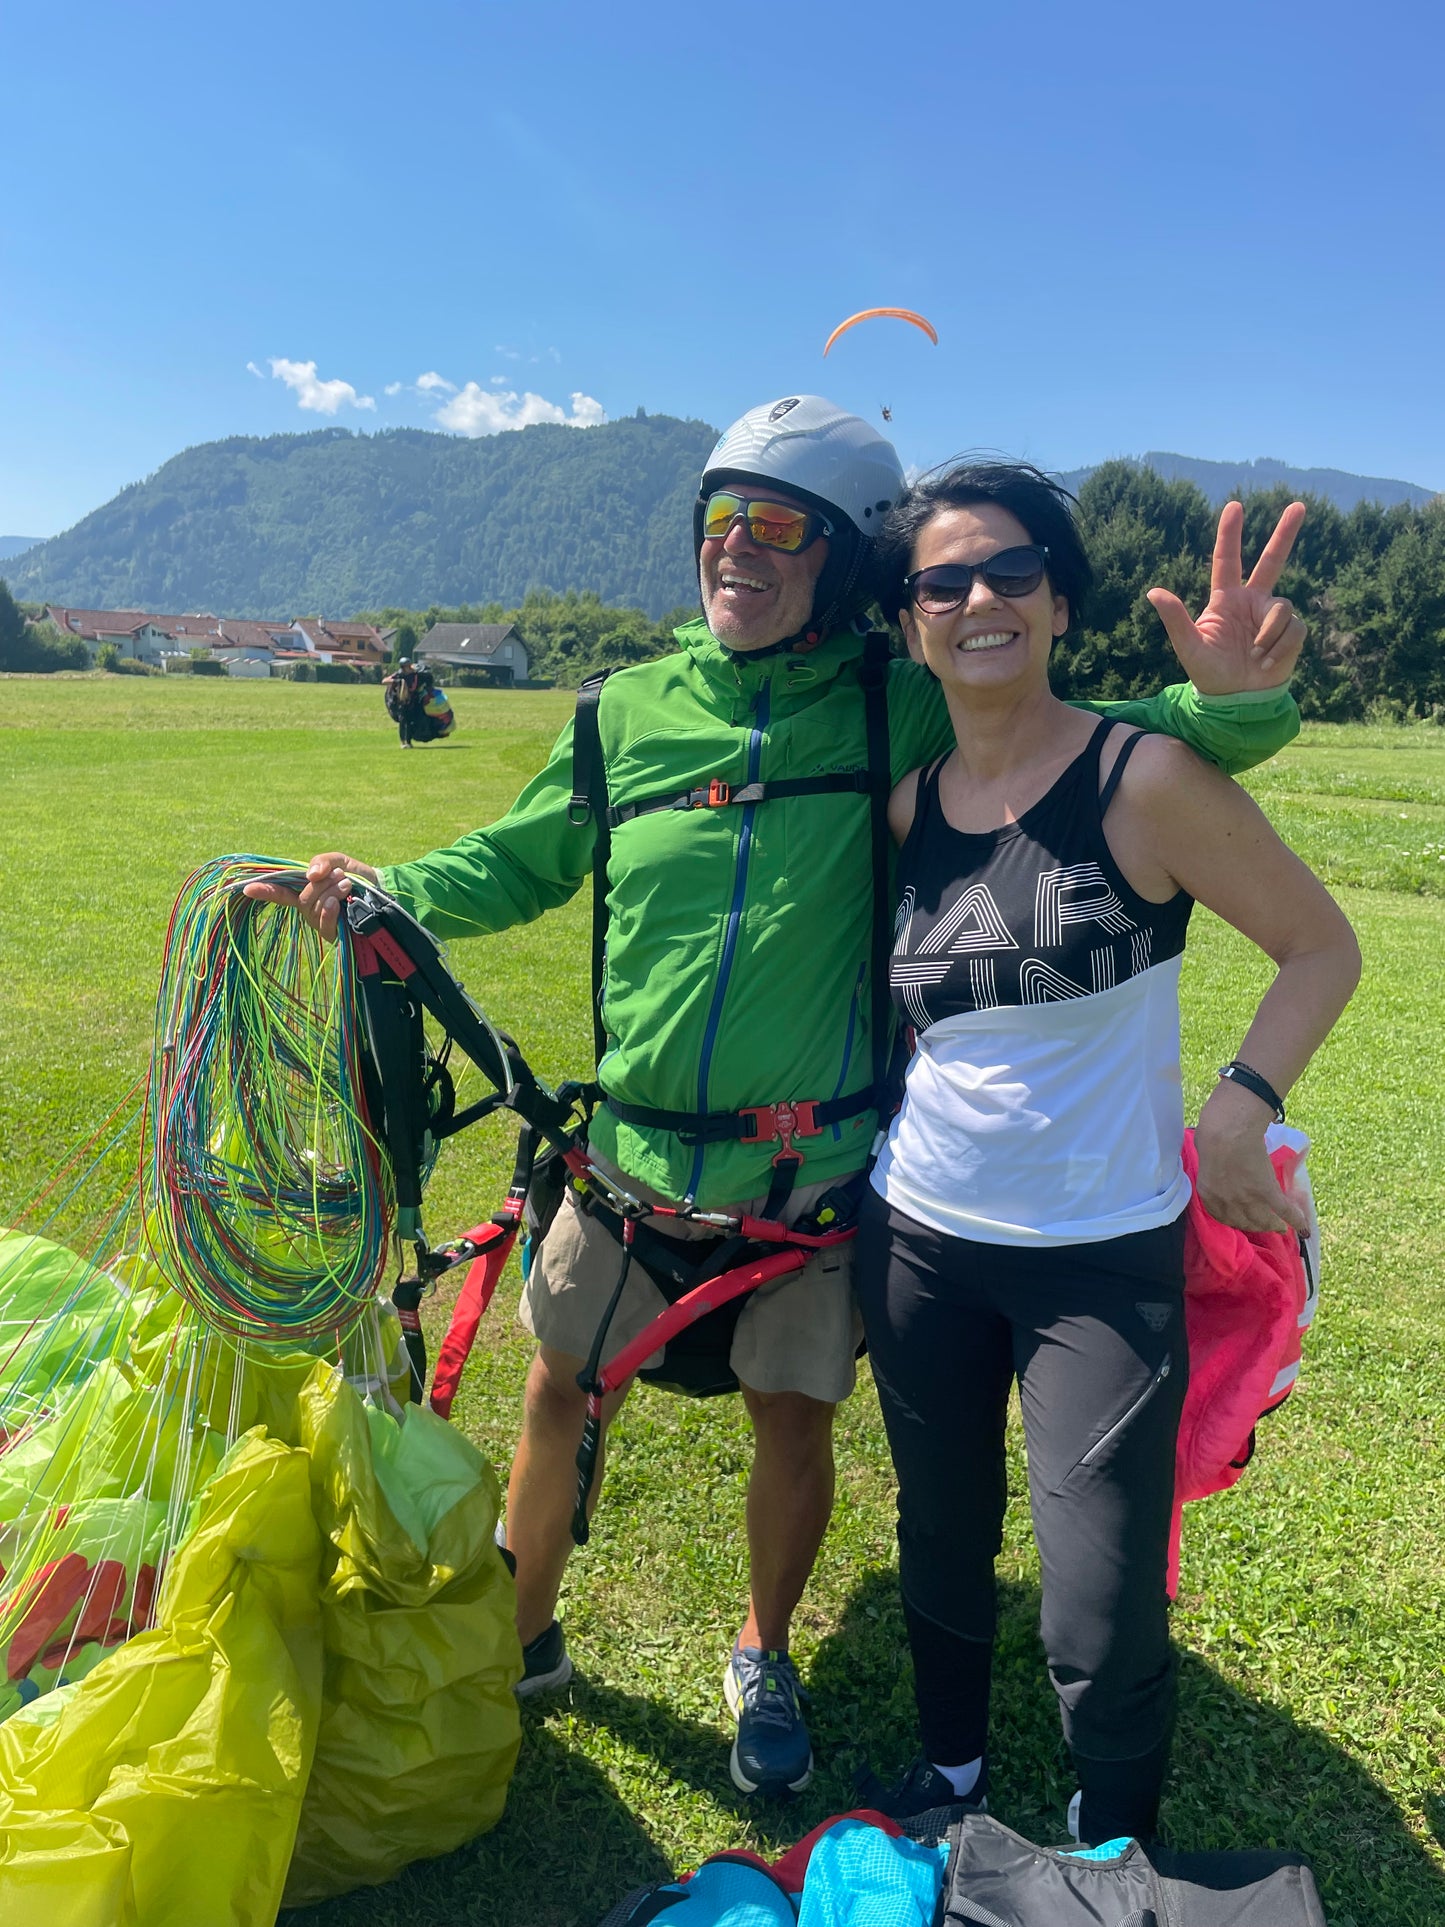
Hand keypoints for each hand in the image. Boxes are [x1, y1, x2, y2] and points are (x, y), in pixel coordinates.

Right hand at [243, 852, 380, 941]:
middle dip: (321, 885)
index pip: (280, 892)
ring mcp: (319, 922)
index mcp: (305, 890)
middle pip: (301, 898)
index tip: (247, 888)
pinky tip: (337, 903)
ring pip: (313, 908)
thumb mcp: (339, 861)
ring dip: (330, 893)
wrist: (384, 891)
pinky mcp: (333, 934)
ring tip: (348, 884)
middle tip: (340, 876)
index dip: (264, 890)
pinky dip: (329, 910)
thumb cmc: (357, 876)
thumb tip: (310, 873)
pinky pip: (323, 924)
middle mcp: (308, 908)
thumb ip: (322, 861)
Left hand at [1147, 500, 1307, 695]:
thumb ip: (1175, 618)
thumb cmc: (1208, 673)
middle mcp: (1251, 601)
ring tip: (1254, 656)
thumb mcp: (1189, 646)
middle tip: (1299, 505)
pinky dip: (1280, 647)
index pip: (1227, 560)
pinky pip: (1294, 629)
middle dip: (1285, 533)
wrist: (1235, 700)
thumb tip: (1153, 591)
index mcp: (1225, 600)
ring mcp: (1272, 616)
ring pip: (1282, 607)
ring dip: (1268, 635)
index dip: (1230, 534)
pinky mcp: (1291, 633)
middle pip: (1272, 560)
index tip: (1234, 506)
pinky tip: (1266, 663)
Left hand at [1193, 1081, 1309, 1234]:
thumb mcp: (1205, 1158)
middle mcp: (1227, 1202)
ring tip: (1281, 1227)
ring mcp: (1248, 1199)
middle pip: (1243, 1222)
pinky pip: (1284, 1210)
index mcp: (1209, 1195)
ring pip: (1263, 1220)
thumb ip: (1211, 1167)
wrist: (1228, 1130)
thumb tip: (1216, 1162)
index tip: (1243, 1221)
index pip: (1222, 1217)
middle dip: (1255, 1225)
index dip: (1235, 1221)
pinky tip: (1304, 1229)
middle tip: (1264, 1224)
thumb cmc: (1212, 1134)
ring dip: (1273, 1225)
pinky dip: (1296, 1220)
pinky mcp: (1267, 1192)